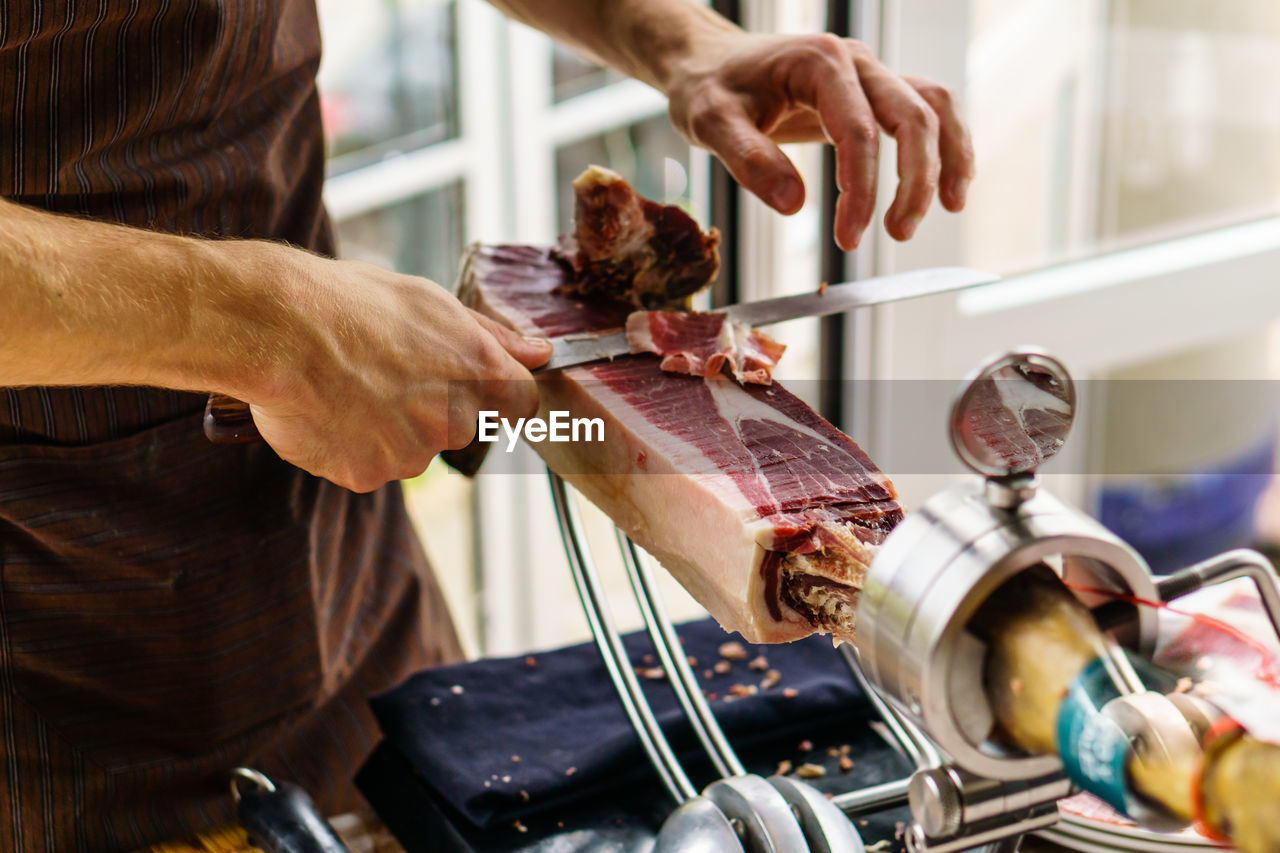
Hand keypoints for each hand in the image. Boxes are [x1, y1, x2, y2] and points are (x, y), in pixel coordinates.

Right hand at [230, 245, 550, 491]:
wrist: (279, 329)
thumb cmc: (350, 303)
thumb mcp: (430, 303)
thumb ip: (491, 336)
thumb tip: (539, 353)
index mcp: (479, 370)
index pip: (521, 403)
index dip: (500, 396)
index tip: (477, 388)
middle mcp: (455, 417)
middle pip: (458, 426)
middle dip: (429, 408)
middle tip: (382, 372)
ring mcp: (413, 452)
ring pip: (407, 449)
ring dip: (383, 427)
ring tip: (344, 385)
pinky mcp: (370, 474)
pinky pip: (365, 465)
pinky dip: (346, 446)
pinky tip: (325, 411)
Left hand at [664, 31, 973, 249]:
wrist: (710, 63)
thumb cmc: (708, 89)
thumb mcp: (710, 124)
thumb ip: (749, 160)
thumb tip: (793, 205)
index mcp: (818, 63)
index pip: (858, 132)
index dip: (861, 190)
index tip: (849, 237)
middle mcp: (854, 61)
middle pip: (913, 116)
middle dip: (915, 180)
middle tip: (897, 233)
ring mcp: (869, 73)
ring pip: (932, 107)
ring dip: (946, 159)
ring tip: (949, 208)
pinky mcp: (872, 91)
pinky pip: (925, 109)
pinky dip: (946, 144)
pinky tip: (950, 184)